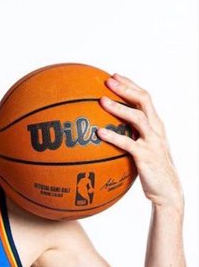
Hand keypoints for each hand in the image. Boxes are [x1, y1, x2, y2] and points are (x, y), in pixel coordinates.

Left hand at [97, 73, 183, 209]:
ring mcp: (152, 142)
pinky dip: (113, 136)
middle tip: (107, 80)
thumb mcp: (143, 149)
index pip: (144, 98)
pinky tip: (99, 132)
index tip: (114, 76)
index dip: (130, 85)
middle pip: (143, 100)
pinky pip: (128, 143)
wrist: (166, 191)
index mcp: (156, 125)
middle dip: (125, 88)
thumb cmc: (151, 170)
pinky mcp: (145, 156)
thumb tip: (108, 130)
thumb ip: (131, 137)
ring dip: (119, 108)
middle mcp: (156, 129)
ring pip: (137, 117)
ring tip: (101, 101)